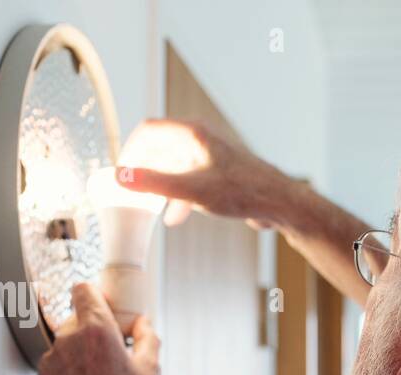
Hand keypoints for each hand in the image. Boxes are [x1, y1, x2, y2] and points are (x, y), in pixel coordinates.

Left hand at [35, 284, 159, 374]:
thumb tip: (143, 324)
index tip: (105, 308)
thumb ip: (147, 339)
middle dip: (92, 329)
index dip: (95, 296)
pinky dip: (69, 372)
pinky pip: (56, 365)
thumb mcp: (150, 373)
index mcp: (96, 331)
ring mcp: (51, 362)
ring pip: (65, 343)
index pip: (83, 289)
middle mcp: (68, 341)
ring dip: (80, 352)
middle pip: (76, 318)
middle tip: (111, 353)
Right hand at [116, 119, 297, 229]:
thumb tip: (121, 177)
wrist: (280, 203)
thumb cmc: (242, 192)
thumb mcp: (192, 191)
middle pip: (160, 148)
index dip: (130, 151)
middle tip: (131, 192)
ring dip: (161, 186)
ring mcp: (210, 155)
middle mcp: (201, 139)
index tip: (120, 174)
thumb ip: (155, 183)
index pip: (148, 131)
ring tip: (149, 207)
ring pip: (174, 166)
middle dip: (144, 171)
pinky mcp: (219, 173)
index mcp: (192, 134)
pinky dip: (178, 195)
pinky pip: (190, 179)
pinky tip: (174, 217)